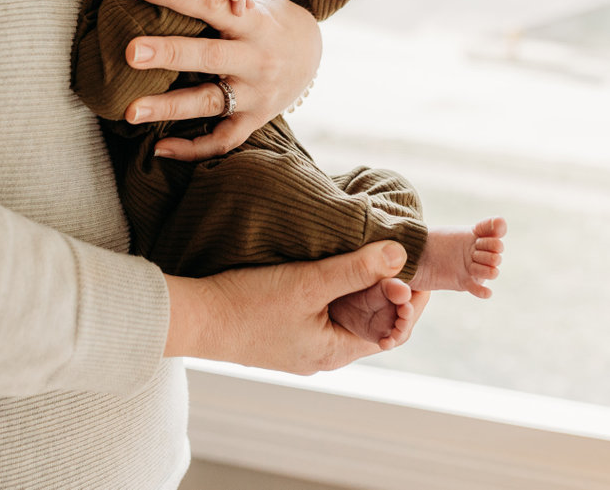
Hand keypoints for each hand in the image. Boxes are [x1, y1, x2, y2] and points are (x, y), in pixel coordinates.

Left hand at [123, 0, 321, 159]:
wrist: (314, 54)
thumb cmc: (269, 17)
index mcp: (254, 21)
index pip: (210, 3)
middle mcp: (257, 59)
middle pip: (209, 55)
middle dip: (170, 52)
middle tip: (130, 51)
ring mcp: (257, 94)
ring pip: (210, 102)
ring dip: (169, 107)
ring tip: (130, 110)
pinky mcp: (254, 120)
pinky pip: (223, 140)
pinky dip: (193, 149)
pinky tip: (160, 147)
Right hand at [164, 241, 429, 371]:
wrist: (193, 318)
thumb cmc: (247, 304)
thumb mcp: (308, 282)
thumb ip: (355, 267)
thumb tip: (401, 252)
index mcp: (335, 352)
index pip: (394, 333)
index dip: (410, 302)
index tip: (416, 270)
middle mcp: (322, 355)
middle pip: (371, 324)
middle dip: (387, 291)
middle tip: (395, 256)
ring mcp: (300, 345)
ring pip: (345, 316)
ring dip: (359, 288)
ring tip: (369, 255)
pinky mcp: (282, 331)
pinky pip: (322, 312)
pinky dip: (335, 290)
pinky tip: (330, 265)